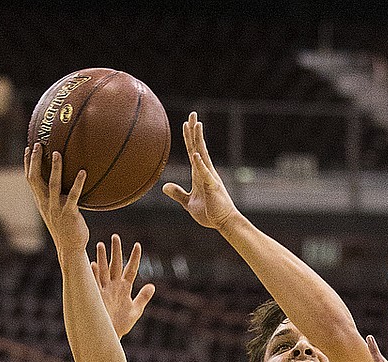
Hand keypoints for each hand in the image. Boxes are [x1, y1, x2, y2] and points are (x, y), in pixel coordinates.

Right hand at [25, 143, 88, 254]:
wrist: (70, 248)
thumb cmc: (66, 228)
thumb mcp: (56, 210)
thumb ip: (55, 196)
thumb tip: (62, 181)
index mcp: (41, 201)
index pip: (30, 180)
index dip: (27, 164)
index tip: (28, 148)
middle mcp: (46, 203)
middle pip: (35, 179)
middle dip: (34, 161)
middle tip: (38, 145)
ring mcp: (56, 209)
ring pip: (53, 185)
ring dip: (55, 168)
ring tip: (57, 153)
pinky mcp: (69, 214)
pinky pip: (74, 196)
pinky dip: (78, 183)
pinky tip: (83, 172)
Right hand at [92, 234, 155, 338]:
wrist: (108, 336)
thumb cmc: (121, 325)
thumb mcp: (135, 311)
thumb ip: (143, 298)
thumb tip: (152, 286)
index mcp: (124, 288)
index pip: (131, 269)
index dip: (135, 257)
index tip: (138, 245)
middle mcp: (114, 286)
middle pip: (115, 265)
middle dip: (115, 251)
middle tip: (115, 236)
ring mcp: (104, 290)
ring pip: (103, 270)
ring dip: (101, 258)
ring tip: (101, 245)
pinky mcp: (96, 297)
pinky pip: (93, 283)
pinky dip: (92, 274)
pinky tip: (91, 264)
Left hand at [162, 113, 237, 230]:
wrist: (223, 223)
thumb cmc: (209, 213)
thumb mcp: (188, 203)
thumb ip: (177, 193)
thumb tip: (164, 187)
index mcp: (199, 174)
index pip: (192, 151)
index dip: (188, 138)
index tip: (185, 124)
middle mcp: (205, 171)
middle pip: (198, 147)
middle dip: (194, 130)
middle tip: (192, 113)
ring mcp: (209, 177)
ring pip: (203, 154)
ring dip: (198, 139)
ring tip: (196, 124)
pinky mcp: (213, 186)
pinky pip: (205, 173)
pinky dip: (200, 164)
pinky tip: (195, 154)